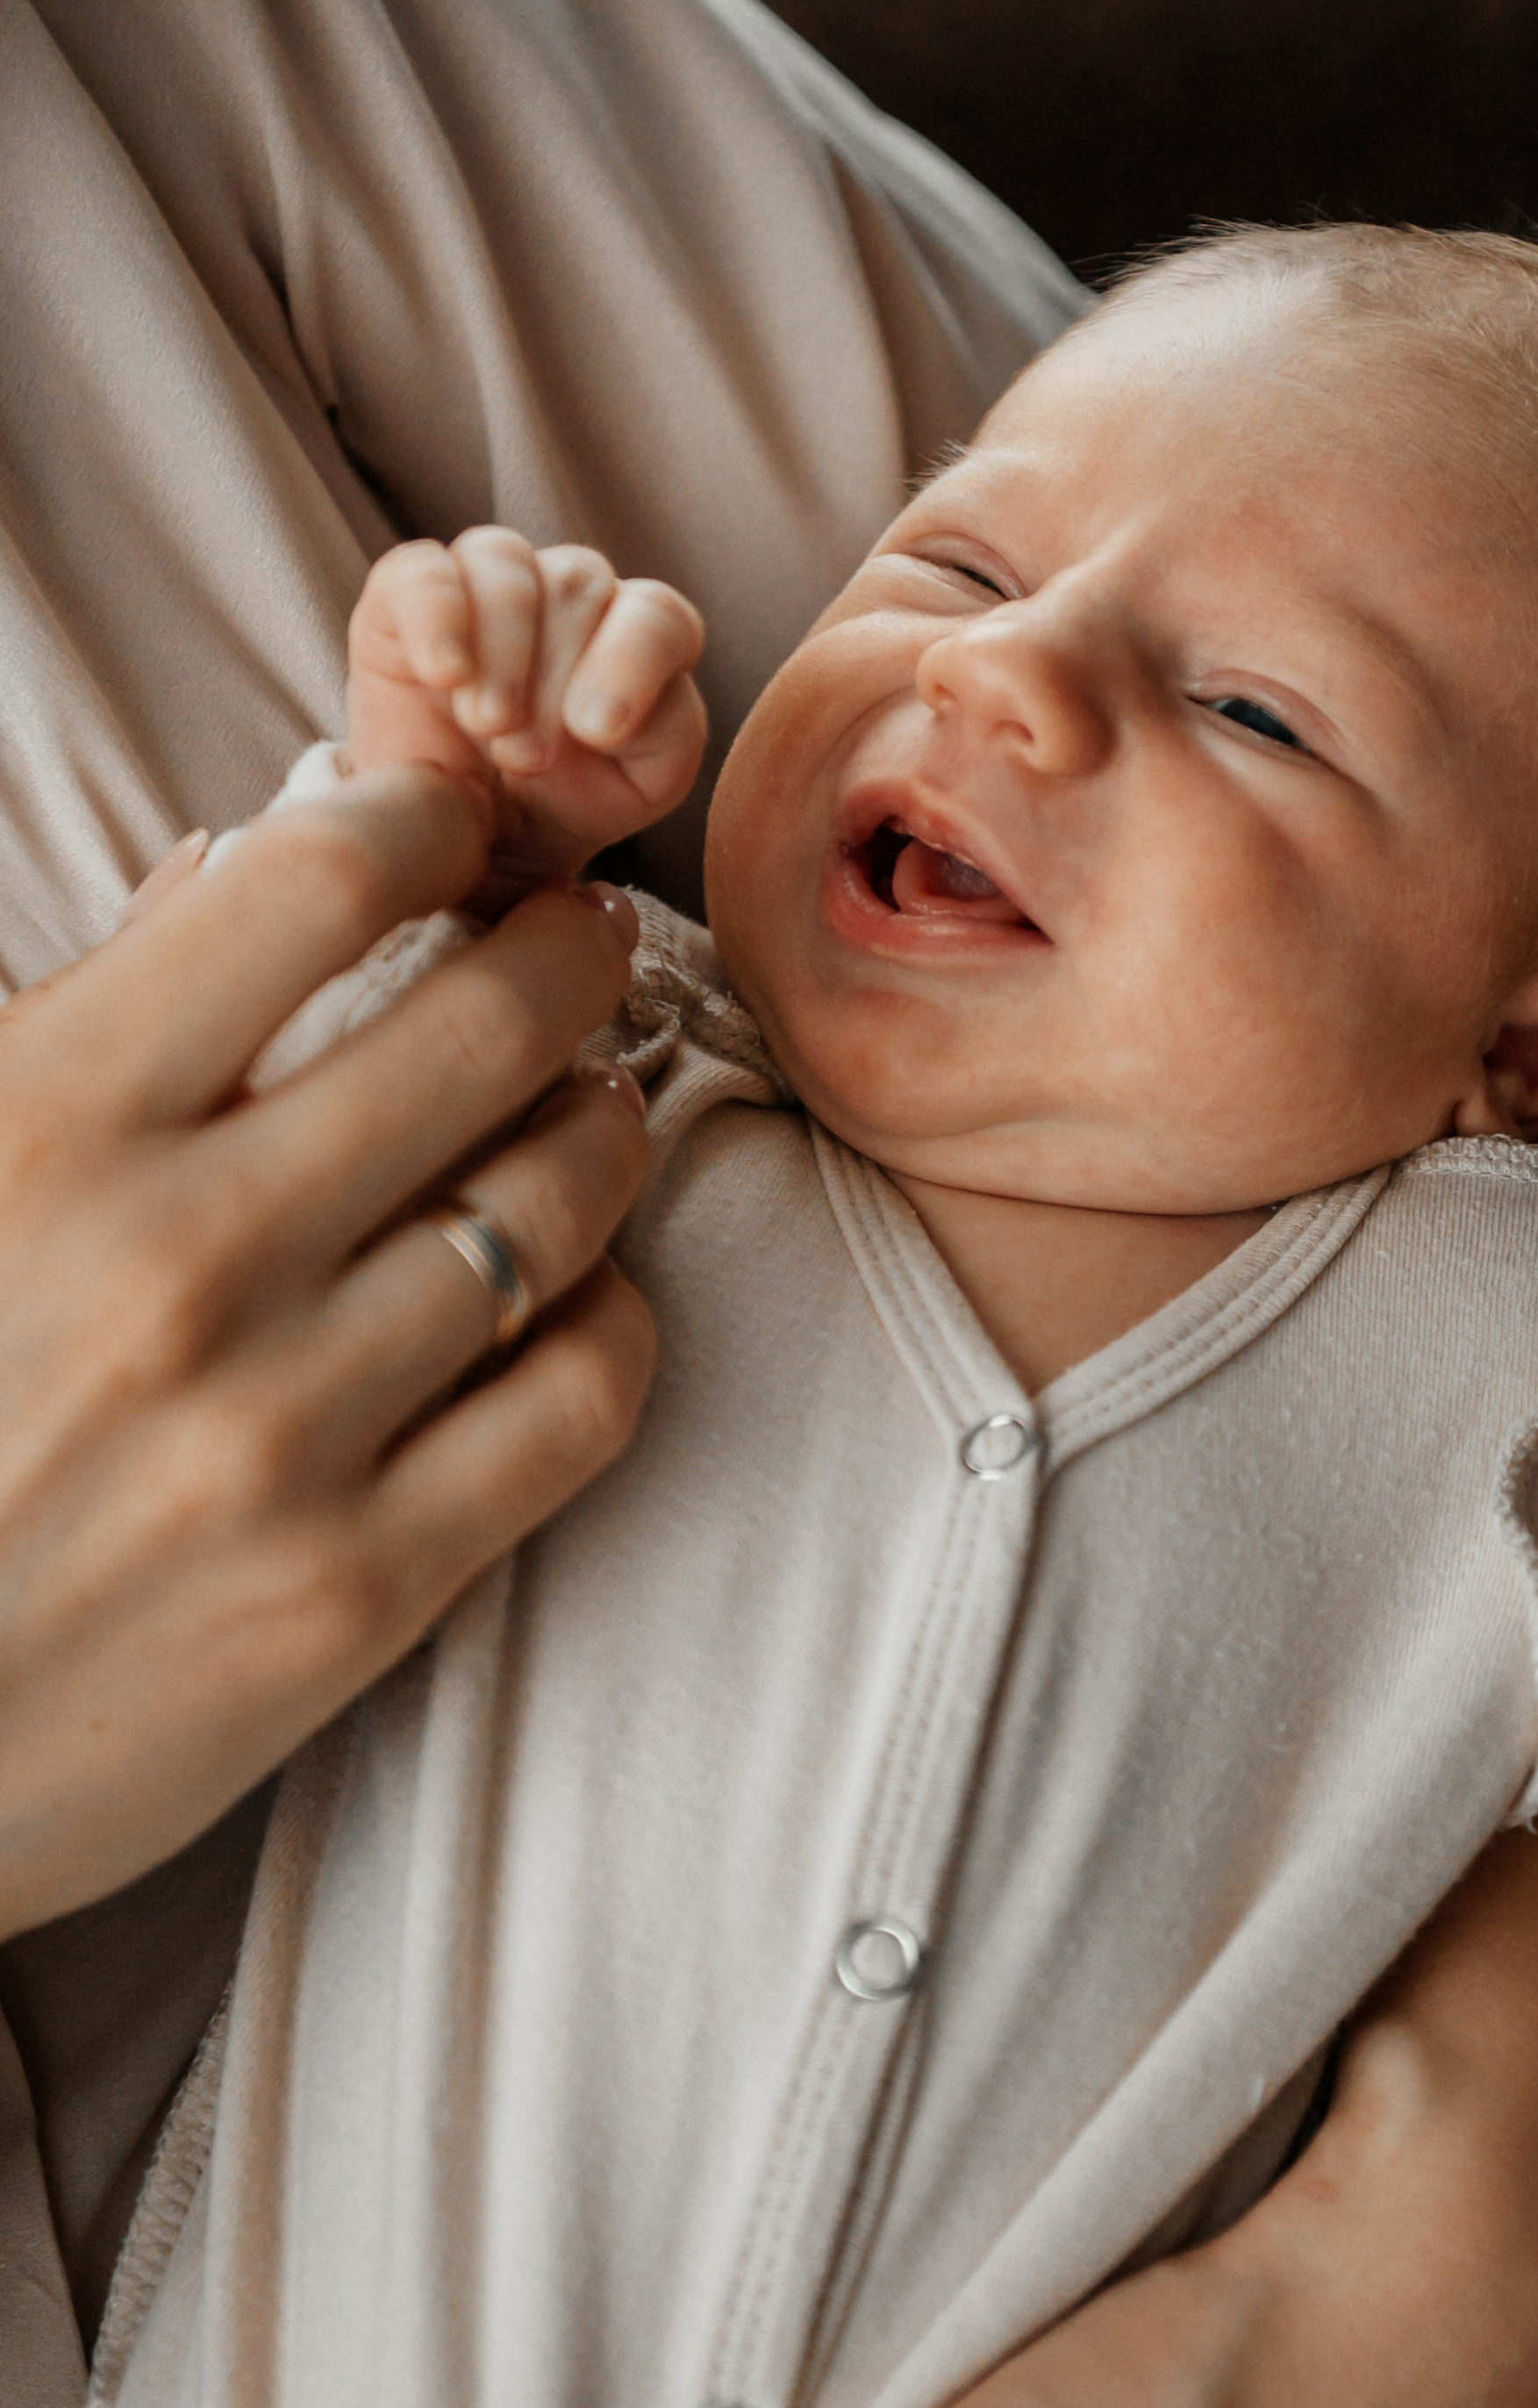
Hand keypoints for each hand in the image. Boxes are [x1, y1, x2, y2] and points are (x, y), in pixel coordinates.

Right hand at [0, 766, 656, 1938]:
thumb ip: (69, 1024)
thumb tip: (240, 863)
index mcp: (47, 1121)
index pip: (316, 881)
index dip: (422, 818)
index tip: (449, 828)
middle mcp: (183, 1261)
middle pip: (487, 1023)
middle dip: (565, 951)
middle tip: (577, 940)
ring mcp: (281, 1431)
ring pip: (560, 1199)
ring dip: (599, 1124)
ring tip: (583, 1107)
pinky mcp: (355, 1589)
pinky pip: (580, 1397)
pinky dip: (611, 1314)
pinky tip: (576, 1290)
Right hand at [346, 528, 707, 895]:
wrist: (466, 830)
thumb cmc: (565, 801)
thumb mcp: (637, 788)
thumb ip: (665, 739)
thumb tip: (610, 710)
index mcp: (640, 633)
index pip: (658, 614)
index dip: (629, 662)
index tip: (596, 732)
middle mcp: (572, 591)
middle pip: (580, 583)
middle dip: (553, 679)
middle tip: (527, 759)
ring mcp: (490, 579)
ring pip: (506, 562)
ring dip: (501, 651)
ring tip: (486, 725)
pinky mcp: (409, 591)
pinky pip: (424, 570)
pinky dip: (435, 616)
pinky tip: (444, 673)